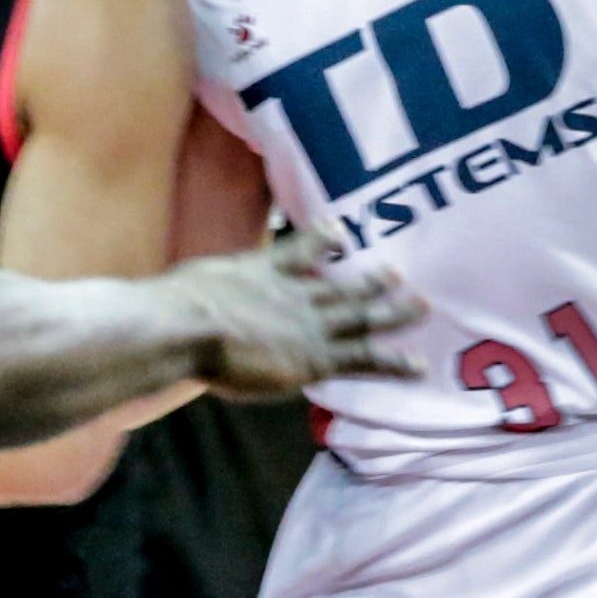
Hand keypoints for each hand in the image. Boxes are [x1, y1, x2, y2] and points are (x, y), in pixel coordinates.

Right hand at [177, 228, 425, 398]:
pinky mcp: (316, 357)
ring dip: (394, 310)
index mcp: (261, 272)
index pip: (297, 251)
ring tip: (422, 305)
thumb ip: (202, 291)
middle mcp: (293, 294)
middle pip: (340, 285)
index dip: (321, 240)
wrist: (187, 327)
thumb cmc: (174, 308)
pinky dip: (394, 362)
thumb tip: (181, 297)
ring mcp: (309, 325)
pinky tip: (418, 365)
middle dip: (371, 280)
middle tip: (400, 272)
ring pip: (362, 315)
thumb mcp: (191, 284)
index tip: (339, 232)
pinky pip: (364, 359)